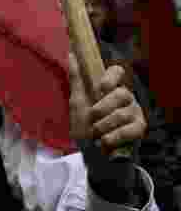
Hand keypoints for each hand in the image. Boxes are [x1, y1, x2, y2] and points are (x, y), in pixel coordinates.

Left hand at [68, 53, 146, 204]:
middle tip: (93, 118)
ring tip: (96, 134)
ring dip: (104, 126)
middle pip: (122, 93)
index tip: (101, 87)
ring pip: (124, 113)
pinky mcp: (139, 130)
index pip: (117, 71)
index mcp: (109, 89)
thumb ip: (77, 80)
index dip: (111, 76)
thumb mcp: (77, 103)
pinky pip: (132, 129)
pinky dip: (115, 136)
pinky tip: (106, 141)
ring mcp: (134, 113)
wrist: (93, 156)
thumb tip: (71, 54)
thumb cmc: (85, 127)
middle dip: (103, 107)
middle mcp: (125, 98)